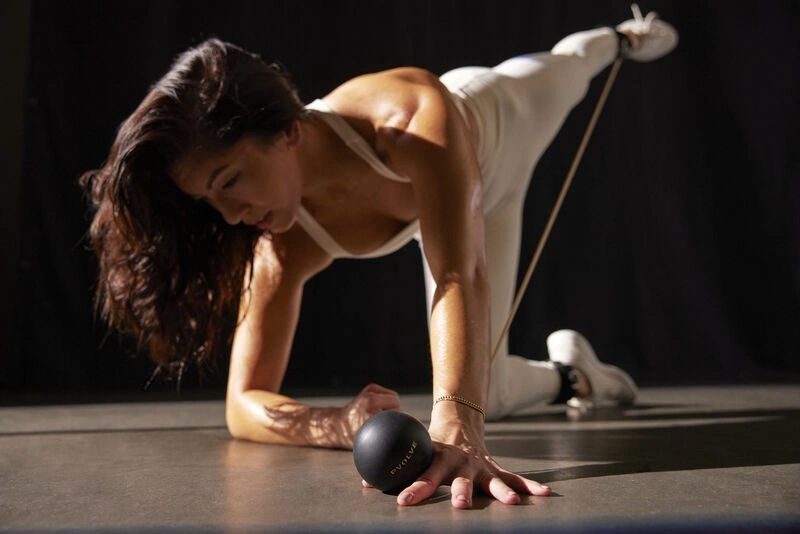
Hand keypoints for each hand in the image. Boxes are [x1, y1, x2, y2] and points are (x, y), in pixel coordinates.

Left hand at [338, 383, 400, 447]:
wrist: (337, 424)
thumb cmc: (352, 436)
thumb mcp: (368, 441)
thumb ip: (384, 436)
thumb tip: (400, 441)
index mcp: (370, 415)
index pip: (396, 415)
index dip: (401, 421)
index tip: (402, 427)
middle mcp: (369, 401)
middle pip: (397, 405)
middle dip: (396, 414)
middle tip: (389, 423)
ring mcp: (369, 393)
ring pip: (394, 398)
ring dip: (393, 407)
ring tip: (384, 416)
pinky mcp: (371, 388)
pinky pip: (389, 394)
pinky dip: (389, 400)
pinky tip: (382, 408)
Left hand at [392, 404, 550, 507]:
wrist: (458, 422)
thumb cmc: (431, 444)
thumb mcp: (414, 450)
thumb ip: (394, 468)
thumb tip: (363, 483)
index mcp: (439, 459)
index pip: (424, 475)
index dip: (415, 488)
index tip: (405, 502)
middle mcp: (461, 464)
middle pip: (461, 481)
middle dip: (462, 494)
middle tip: (461, 506)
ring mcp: (481, 466)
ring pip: (492, 481)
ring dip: (501, 492)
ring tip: (512, 504)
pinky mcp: (494, 469)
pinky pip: (513, 478)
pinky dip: (529, 486)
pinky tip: (546, 495)